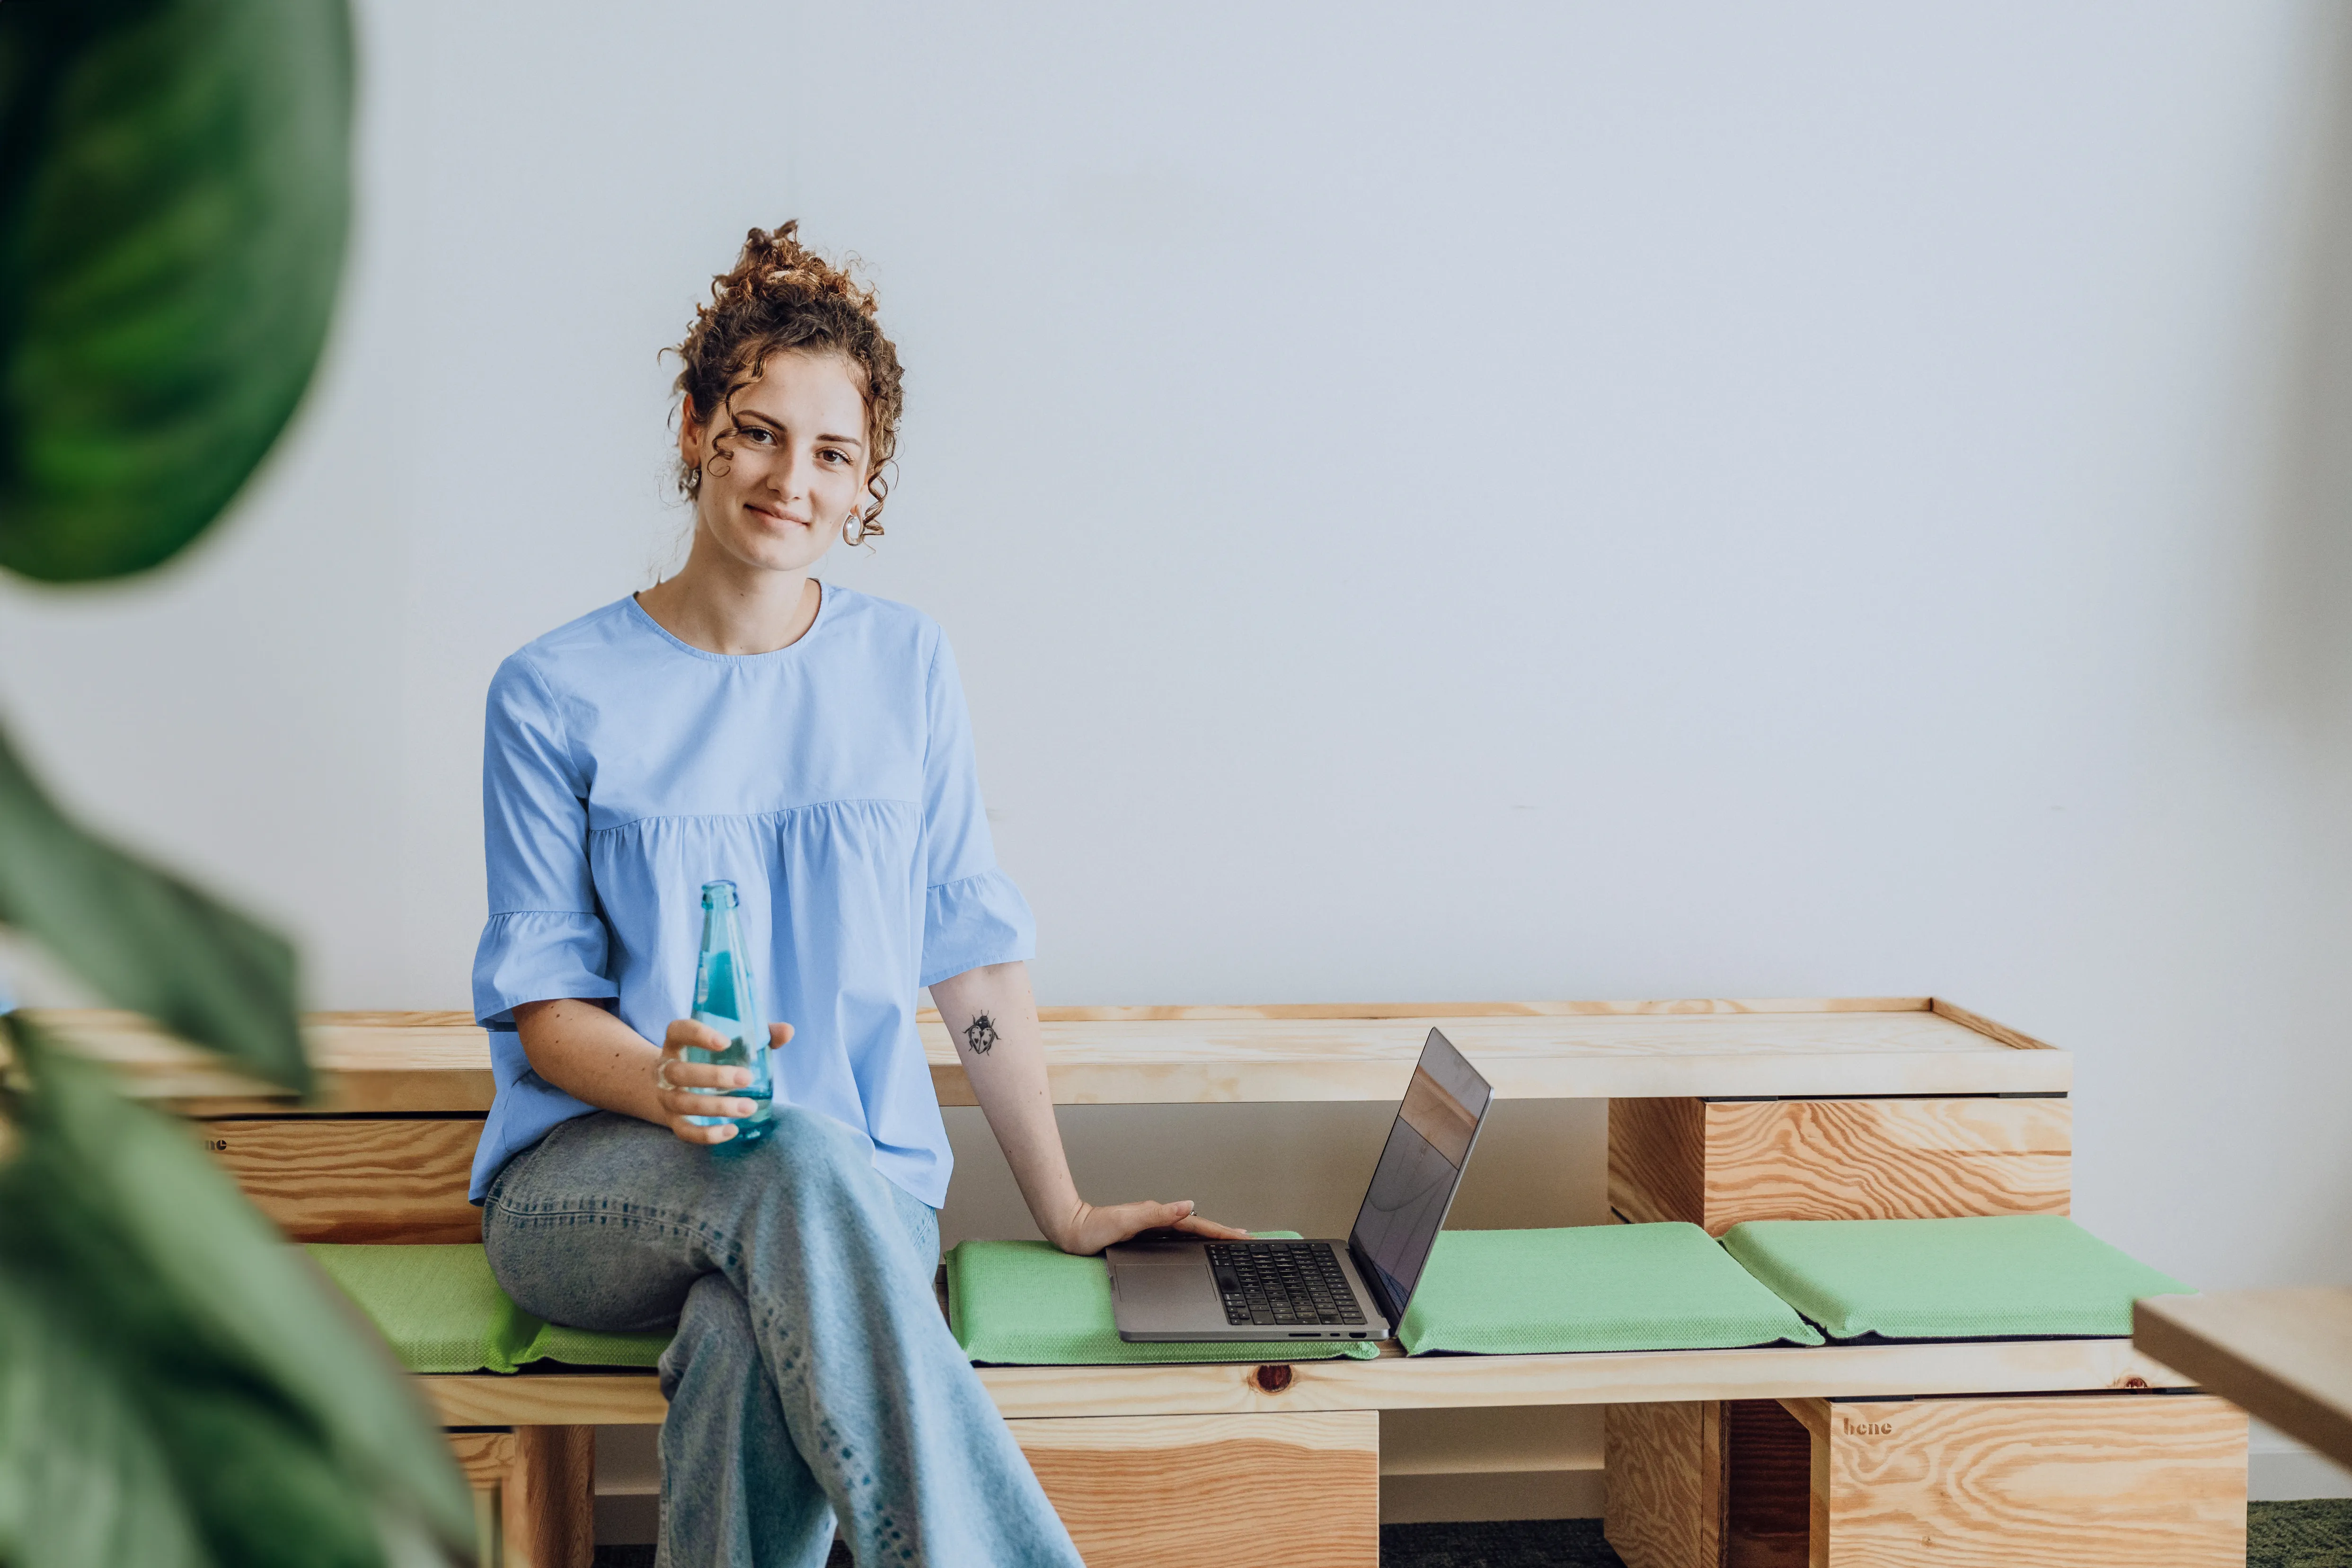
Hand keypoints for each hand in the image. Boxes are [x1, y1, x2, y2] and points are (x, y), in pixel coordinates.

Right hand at [653, 1019, 790, 1145]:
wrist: (674, 1086)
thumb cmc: (711, 1057)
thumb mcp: (730, 1041)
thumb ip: (758, 1035)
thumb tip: (787, 1031)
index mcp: (677, 1041)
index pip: (679, 1030)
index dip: (698, 1035)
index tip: (726, 1041)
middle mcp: (666, 1069)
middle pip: (679, 1072)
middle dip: (714, 1076)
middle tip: (747, 1078)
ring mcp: (667, 1096)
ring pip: (683, 1102)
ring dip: (717, 1107)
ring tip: (749, 1107)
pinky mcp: (673, 1121)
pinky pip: (685, 1131)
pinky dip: (707, 1134)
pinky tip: (732, 1130)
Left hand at [1049, 1197, 1250, 1255]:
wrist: (1070, 1231)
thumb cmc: (1092, 1228)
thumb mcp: (1126, 1220)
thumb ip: (1158, 1213)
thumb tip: (1188, 1205)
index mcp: (1157, 1216)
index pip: (1196, 1224)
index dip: (1220, 1231)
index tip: (1241, 1235)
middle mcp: (1156, 1221)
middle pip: (1196, 1228)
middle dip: (1221, 1233)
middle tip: (1245, 1240)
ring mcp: (1150, 1229)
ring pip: (1187, 1234)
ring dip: (1208, 1238)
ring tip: (1228, 1243)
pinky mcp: (1142, 1238)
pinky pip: (1174, 1241)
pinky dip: (1190, 1243)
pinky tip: (1194, 1248)